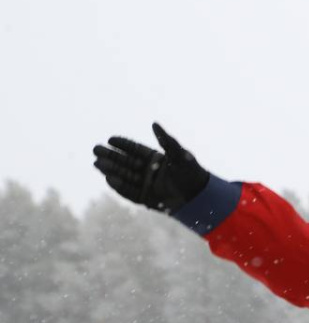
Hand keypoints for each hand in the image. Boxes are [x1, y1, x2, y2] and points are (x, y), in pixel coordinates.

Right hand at [92, 123, 209, 211]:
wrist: (200, 196)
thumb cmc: (192, 173)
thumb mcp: (179, 155)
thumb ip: (166, 141)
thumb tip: (154, 124)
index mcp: (155, 159)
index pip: (135, 150)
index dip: (122, 144)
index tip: (109, 139)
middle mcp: (149, 171)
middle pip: (126, 162)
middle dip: (111, 156)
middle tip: (95, 149)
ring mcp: (147, 185)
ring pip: (125, 176)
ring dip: (111, 169)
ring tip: (96, 162)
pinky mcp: (147, 199)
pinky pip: (130, 192)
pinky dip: (119, 186)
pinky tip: (108, 178)